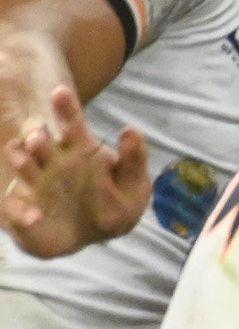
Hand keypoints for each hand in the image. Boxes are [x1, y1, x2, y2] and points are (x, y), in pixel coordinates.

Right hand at [0, 86, 149, 258]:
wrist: (93, 235)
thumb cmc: (113, 204)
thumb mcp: (132, 184)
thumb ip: (133, 159)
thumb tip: (131, 130)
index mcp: (78, 150)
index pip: (71, 123)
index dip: (66, 108)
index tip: (60, 93)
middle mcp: (51, 161)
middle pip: (39, 142)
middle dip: (37, 138)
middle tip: (38, 138)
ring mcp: (34, 183)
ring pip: (23, 167)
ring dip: (21, 162)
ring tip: (21, 160)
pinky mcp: (22, 210)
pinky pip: (15, 208)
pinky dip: (20, 211)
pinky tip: (32, 216)